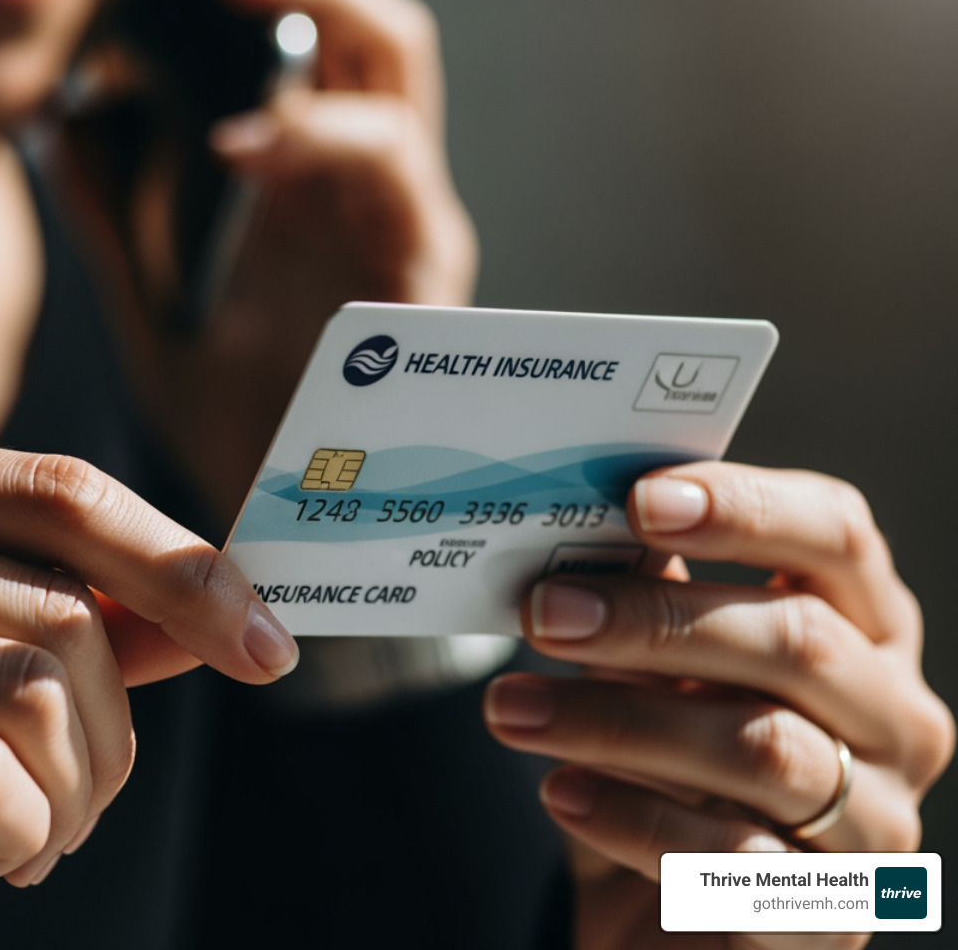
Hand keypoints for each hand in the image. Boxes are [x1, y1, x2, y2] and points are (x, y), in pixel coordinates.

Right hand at [0, 434, 295, 949]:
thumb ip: (29, 612)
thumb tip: (201, 615)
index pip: (59, 492)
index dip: (184, 563)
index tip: (266, 640)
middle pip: (62, 609)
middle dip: (117, 730)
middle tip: (89, 801)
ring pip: (32, 695)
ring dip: (75, 795)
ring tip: (35, 839)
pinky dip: (20, 832)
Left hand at [55, 0, 476, 518]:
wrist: (281, 544)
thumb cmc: (232, 424)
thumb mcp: (152, 310)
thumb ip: (115, 217)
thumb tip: (59, 121)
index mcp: (311, 182)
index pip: (321, 37)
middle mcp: (366, 189)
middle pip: (374, 25)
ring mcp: (401, 227)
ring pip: (399, 75)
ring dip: (328, 13)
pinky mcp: (425, 284)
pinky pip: (397, 180)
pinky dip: (322, 140)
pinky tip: (241, 144)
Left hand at [483, 462, 953, 949]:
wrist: (667, 926)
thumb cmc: (664, 772)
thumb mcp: (650, 674)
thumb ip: (644, 598)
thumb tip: (589, 528)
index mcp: (864, 629)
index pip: (836, 536)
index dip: (745, 508)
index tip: (638, 499)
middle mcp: (896, 718)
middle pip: (797, 640)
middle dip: (656, 619)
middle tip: (543, 612)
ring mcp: (879, 822)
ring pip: (763, 748)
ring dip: (618, 722)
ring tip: (510, 708)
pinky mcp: (829, 914)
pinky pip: (734, 859)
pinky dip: (633, 819)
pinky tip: (558, 793)